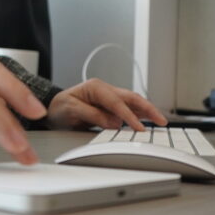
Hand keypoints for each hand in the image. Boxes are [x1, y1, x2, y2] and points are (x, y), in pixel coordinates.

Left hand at [45, 79, 167, 130]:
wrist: (53, 108)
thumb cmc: (59, 107)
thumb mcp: (70, 110)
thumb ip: (91, 114)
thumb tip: (113, 122)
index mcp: (95, 87)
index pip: (116, 102)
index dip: (129, 115)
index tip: (139, 127)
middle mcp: (105, 90)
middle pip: (131, 97)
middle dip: (147, 108)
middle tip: (161, 120)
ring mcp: (108, 97)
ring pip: (133, 102)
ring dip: (147, 111)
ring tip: (160, 121)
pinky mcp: (109, 106)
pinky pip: (128, 108)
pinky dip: (139, 114)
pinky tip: (148, 120)